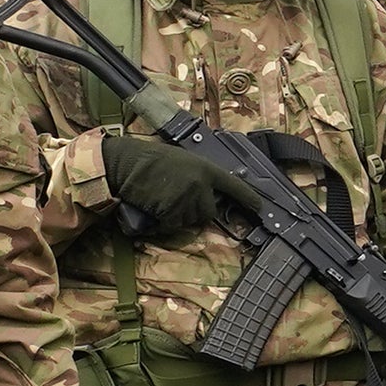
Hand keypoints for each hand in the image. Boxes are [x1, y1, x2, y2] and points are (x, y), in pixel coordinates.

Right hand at [103, 132, 251, 238]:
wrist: (126, 164)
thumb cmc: (149, 160)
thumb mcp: (181, 161)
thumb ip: (198, 176)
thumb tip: (205, 192)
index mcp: (205, 168)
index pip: (233, 185)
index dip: (248, 197)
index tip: (259, 206)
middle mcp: (201, 185)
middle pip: (209, 212)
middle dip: (195, 211)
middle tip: (175, 199)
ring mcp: (188, 199)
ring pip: (189, 221)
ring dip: (177, 216)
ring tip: (160, 198)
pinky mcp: (173, 212)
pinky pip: (172, 226)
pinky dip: (162, 223)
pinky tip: (153, 208)